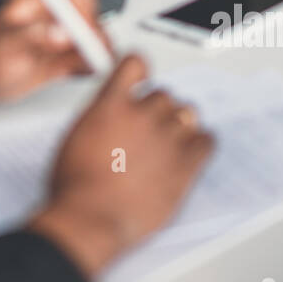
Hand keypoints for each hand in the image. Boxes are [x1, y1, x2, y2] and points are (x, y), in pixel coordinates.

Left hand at [0, 0, 103, 102]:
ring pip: (94, 37)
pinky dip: (91, 65)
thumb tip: (61, 33)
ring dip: (96, 52)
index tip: (81, 35)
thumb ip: (33, 37)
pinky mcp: (66, 54)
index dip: (86, 13)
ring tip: (87, 67)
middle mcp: (54, 12)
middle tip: (90, 56)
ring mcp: (62, 33)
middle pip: (93, 14)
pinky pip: (89, 56)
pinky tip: (80, 73)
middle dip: (95, 35)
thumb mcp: (5, 46)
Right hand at [28, 53, 213, 276]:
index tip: (141, 81)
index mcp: (111, 104)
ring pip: (188, 114)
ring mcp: (166, 138)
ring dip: (180, 125)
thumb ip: (100, 116)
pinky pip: (207, 141)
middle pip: (165, 94)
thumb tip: (110, 114)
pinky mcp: (186, 164)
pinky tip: (191, 154)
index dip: (140, 71)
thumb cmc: (76, 186)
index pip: (135, 63)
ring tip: (170, 144)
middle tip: (150, 130)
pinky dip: (201, 145)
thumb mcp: (75, 137)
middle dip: (157, 110)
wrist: (91, 218)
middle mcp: (142, 114)